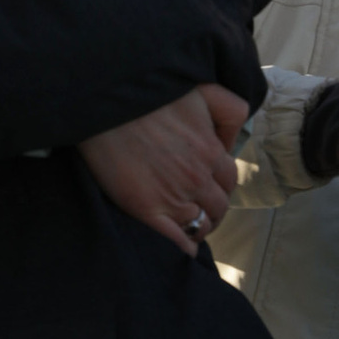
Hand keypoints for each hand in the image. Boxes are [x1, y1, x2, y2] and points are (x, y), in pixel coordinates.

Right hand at [78, 83, 250, 256]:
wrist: (106, 104)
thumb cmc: (151, 95)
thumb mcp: (204, 90)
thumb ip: (230, 111)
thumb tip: (233, 141)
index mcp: (211, 151)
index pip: (229, 179)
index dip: (220, 183)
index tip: (209, 184)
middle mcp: (198, 178)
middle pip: (218, 206)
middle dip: (212, 206)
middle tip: (198, 205)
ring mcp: (174, 198)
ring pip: (201, 225)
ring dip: (199, 226)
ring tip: (188, 223)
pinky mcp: (148, 211)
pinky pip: (177, 240)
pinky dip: (184, 247)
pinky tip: (183, 248)